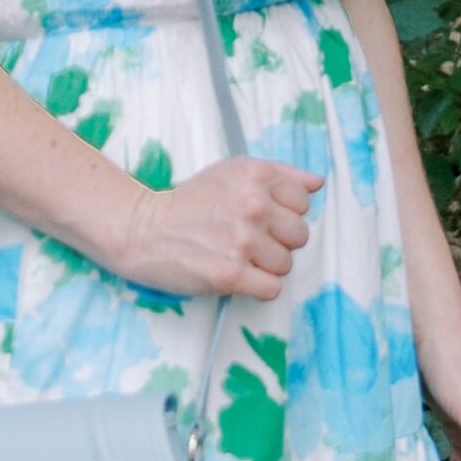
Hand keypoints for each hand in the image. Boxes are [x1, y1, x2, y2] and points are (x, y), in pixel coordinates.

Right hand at [125, 152, 314, 301]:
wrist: (143, 229)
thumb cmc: (190, 201)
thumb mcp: (232, 172)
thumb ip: (280, 174)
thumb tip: (318, 183)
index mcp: (256, 175)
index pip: (304, 202)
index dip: (284, 212)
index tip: (260, 217)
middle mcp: (253, 205)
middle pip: (300, 235)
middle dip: (278, 241)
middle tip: (248, 240)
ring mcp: (243, 241)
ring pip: (287, 264)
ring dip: (266, 266)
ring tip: (238, 256)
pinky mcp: (232, 274)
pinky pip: (272, 289)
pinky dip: (258, 287)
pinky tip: (238, 276)